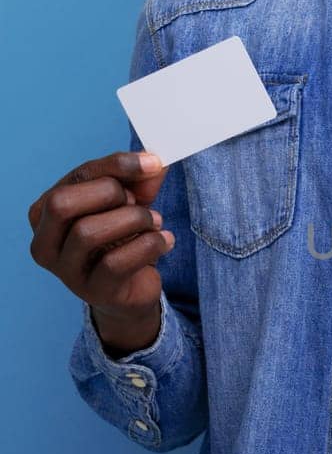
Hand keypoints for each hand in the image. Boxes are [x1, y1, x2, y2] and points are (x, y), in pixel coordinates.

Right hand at [28, 150, 172, 321]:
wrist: (132, 288)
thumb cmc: (122, 239)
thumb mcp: (128, 202)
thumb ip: (138, 180)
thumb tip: (153, 163)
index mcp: (45, 213)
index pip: (75, 177)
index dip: (115, 165)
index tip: (152, 163)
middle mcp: (44, 243)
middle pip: (62, 204)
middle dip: (109, 194)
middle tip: (137, 202)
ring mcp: (65, 271)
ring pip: (87, 233)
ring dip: (133, 220)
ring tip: (154, 223)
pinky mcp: (92, 291)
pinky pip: (115, 263)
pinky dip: (148, 245)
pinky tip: (164, 242)